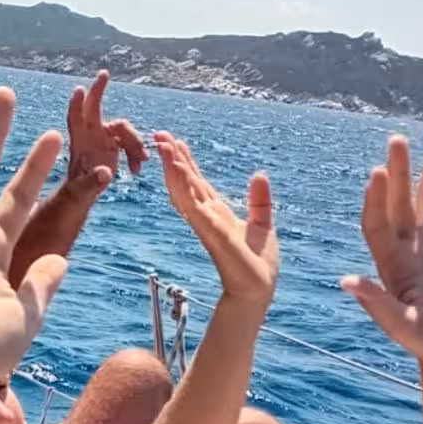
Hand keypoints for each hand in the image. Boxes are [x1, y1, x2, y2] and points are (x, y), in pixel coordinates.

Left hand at [61, 70, 147, 201]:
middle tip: (103, 73)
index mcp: (78, 144)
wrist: (81, 197)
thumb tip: (106, 174)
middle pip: (94, 108)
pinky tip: (137, 169)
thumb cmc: (76, 195)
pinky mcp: (111, 146)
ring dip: (134, 142)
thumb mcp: (82, 193)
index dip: (77, 105)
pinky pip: (128, 142)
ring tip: (141, 162)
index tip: (79, 89)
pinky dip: (135, 153)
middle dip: (98, 90)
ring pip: (122, 128)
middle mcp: (89, 136)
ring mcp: (101, 138)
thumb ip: (92, 183)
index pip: (75, 120)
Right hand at [155, 133, 276, 304]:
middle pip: (184, 182)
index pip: (197, 182)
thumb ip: (259, 200)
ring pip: (183, 189)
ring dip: (173, 166)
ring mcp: (205, 223)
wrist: (257, 289)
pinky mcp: (210, 230)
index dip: (185, 161)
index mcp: (217, 213)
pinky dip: (183, 184)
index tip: (174, 141)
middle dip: (172, 158)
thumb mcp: (263, 223)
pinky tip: (177, 167)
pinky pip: (192, 202)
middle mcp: (206, 216)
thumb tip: (259, 175)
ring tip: (163, 144)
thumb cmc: (258, 264)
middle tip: (159, 134)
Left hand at [343, 126, 422, 368]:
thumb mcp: (402, 326)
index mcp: (390, 266)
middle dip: (400, 170)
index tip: (377, 172)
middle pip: (401, 201)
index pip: (378, 224)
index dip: (376, 199)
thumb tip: (347, 282)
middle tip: (396, 138)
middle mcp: (409, 250)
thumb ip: (378, 304)